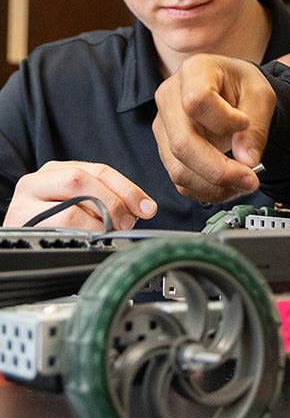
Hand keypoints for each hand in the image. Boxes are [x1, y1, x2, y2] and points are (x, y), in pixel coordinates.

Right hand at [3, 161, 156, 230]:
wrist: (13, 246)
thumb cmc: (51, 224)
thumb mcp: (78, 204)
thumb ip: (106, 199)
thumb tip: (143, 209)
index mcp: (56, 170)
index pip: (100, 170)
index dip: (128, 188)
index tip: (148, 207)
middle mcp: (36, 182)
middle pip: (83, 181)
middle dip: (113, 203)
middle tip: (127, 222)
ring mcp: (24, 204)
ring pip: (71, 208)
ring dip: (97, 224)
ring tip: (106, 233)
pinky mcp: (18, 227)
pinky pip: (58, 230)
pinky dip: (81, 235)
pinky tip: (88, 240)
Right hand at [153, 54, 274, 202]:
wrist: (232, 91)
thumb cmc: (244, 86)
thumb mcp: (261, 97)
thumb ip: (256, 128)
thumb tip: (247, 162)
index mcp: (194, 71)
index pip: (197, 102)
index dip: (223, 120)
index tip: (245, 122)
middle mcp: (169, 97)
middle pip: (182, 142)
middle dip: (219, 169)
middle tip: (250, 179)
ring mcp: (163, 125)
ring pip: (178, 167)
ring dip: (214, 185)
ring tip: (245, 183)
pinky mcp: (165, 148)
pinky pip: (180, 179)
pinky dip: (207, 190)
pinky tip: (231, 186)